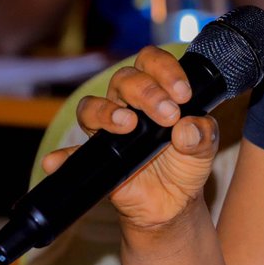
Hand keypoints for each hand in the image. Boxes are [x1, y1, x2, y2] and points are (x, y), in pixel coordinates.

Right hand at [43, 45, 218, 228]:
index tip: (183, 94)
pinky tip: (58, 160)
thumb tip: (187, 129)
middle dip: (147, 92)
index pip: (152, 62)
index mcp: (157, 91)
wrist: (173, 202)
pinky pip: (73, 153)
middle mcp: (128, 102)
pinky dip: (64, 155)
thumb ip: (204, 134)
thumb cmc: (186, 164)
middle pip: (124, 79)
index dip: (165, 70)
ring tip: (128, 124)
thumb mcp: (205, 148)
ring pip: (92, 105)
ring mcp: (108, 128)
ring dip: (107, 111)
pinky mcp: (96, 155)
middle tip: (168, 114)